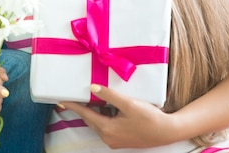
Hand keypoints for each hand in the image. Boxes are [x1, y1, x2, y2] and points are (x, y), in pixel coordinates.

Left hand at [61, 84, 176, 148]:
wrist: (168, 132)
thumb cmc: (150, 118)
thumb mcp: (128, 104)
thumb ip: (109, 95)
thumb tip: (92, 88)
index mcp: (107, 129)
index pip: (84, 115)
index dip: (72, 106)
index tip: (60, 101)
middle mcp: (108, 137)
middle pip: (90, 119)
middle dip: (82, 107)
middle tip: (74, 95)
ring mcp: (114, 140)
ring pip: (98, 122)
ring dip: (93, 111)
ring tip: (89, 98)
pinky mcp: (120, 139)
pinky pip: (105, 125)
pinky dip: (102, 116)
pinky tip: (105, 106)